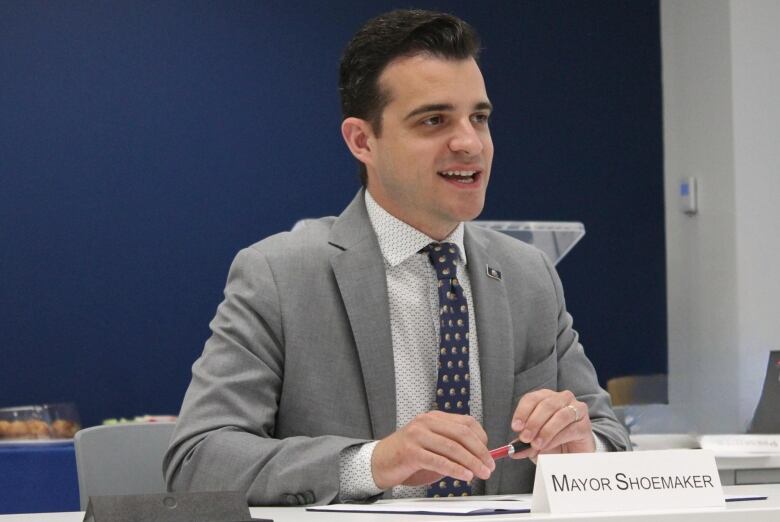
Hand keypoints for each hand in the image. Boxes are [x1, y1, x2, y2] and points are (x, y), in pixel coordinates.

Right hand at [371, 411, 494, 489]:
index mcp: (434, 417)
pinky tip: (465, 475)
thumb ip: (452, 448)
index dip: (481, 438)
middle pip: (462, 433)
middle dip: (480, 451)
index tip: (490, 454)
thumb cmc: (408, 456)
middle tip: (490, 466)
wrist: (379, 462)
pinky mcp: (411, 451)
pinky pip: (439, 460)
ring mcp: (417, 435)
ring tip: (481, 473)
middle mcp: (426, 422)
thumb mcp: (432, 446)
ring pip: (452, 447)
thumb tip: (479, 457)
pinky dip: (455, 469)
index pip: (466, 422)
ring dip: (471, 462)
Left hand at [509, 389, 593, 461]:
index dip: (522, 412)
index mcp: (545, 397)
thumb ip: (524, 443)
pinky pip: (571, 429)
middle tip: (525, 438)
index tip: (515, 427)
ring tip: (536, 444)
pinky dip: (557, 438)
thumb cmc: (551, 441)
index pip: (531, 398)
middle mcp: (562, 398)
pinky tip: (548, 445)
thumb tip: (514, 450)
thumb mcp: (533, 441)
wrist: (572, 453)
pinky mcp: (585, 425)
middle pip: (546, 405)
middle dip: (533, 422)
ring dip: (546, 430)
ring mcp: (576, 410)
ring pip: (560, 415)